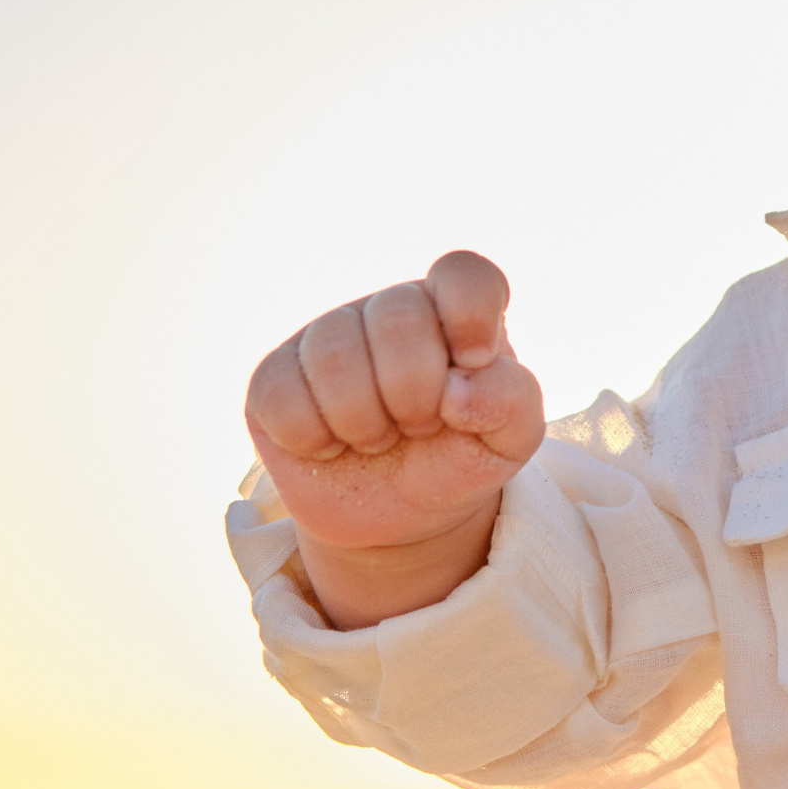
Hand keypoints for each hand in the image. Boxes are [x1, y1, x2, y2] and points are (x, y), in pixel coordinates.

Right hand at [243, 251, 544, 626]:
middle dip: (415, 395)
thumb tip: (457, 389)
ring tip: (380, 439)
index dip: (470, 315)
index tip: (474, 363)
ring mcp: (327, 336)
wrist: (399, 515)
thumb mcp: (510, 440)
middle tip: (421, 426)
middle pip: (398, 319)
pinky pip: (280, 394)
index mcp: (456, 311)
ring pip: (334, 354)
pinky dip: (313, 438)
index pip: (463, 274)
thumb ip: (512, 402)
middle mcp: (391, 310)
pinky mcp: (275, 375)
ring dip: (365, 423)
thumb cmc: (460, 458)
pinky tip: (332, 446)